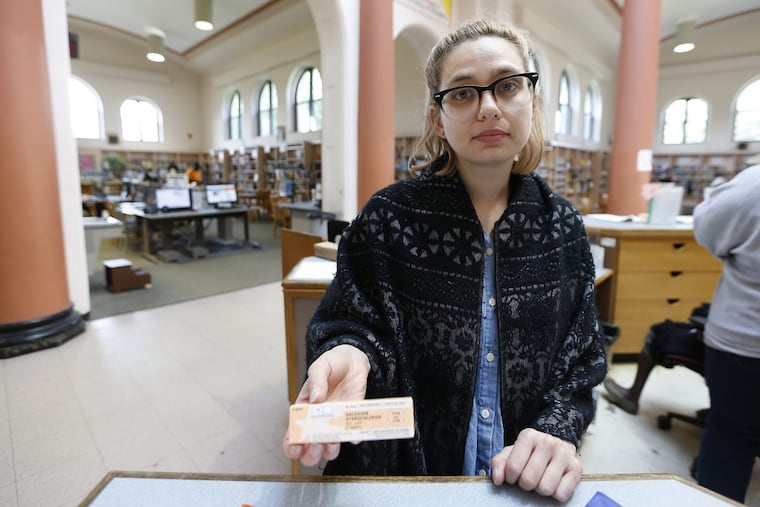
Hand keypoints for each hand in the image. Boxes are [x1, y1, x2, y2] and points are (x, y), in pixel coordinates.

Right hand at [282, 344, 369, 466]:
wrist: (353, 361)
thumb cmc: (331, 364)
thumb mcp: (320, 367)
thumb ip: (316, 380)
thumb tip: (316, 398)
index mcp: (305, 407)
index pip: (294, 431)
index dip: (291, 444)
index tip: (293, 451)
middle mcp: (319, 418)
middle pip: (310, 444)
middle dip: (310, 452)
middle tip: (314, 447)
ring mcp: (335, 420)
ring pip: (330, 445)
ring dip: (329, 450)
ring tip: (331, 444)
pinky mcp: (351, 418)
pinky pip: (352, 433)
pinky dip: (353, 438)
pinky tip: (353, 437)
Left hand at [490, 428, 581, 501]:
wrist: (556, 447)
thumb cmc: (530, 453)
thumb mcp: (511, 453)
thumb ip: (499, 464)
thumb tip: (498, 479)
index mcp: (529, 436)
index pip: (513, 467)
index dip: (510, 478)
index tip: (514, 476)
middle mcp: (548, 442)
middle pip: (528, 480)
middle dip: (526, 484)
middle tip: (529, 478)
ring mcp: (564, 454)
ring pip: (545, 488)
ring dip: (541, 489)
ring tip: (541, 480)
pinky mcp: (577, 468)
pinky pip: (561, 493)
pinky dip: (556, 494)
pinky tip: (554, 483)